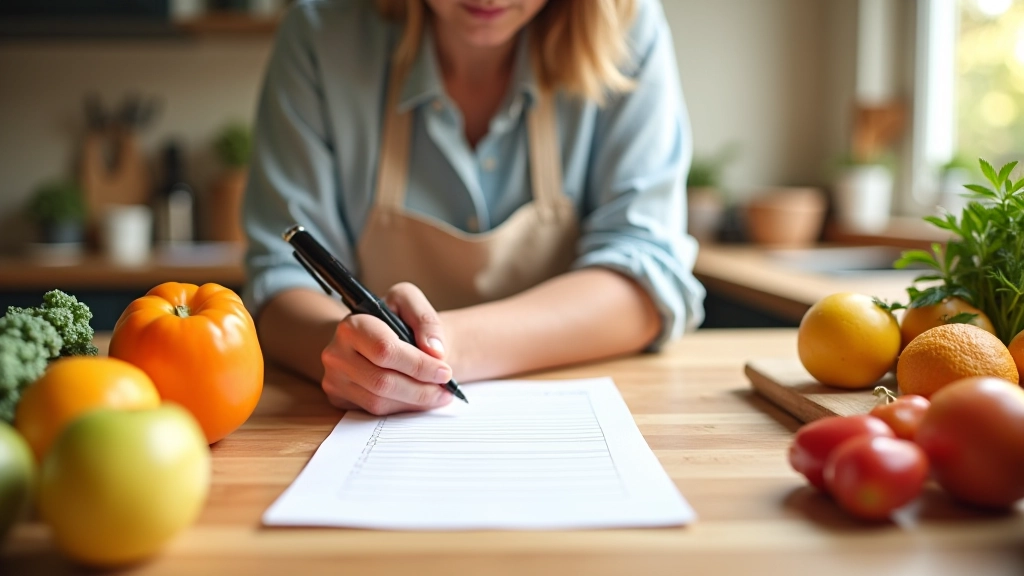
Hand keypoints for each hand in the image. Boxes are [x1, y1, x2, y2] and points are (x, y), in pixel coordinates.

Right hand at [321, 282, 453, 414]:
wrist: (369, 335)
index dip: (418, 365)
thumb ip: (426, 320)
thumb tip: (435, 351)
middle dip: (421, 389)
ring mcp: (334, 379)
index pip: (385, 351)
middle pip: (383, 382)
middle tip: (446, 388)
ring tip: (438, 394)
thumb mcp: (409, 303)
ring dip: (414, 402)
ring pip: (379, 402)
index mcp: (352, 326)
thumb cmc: (392, 318)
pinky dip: (401, 408)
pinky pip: (373, 411)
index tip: (445, 371)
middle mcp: (336, 353)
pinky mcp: (338, 398)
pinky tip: (418, 399)